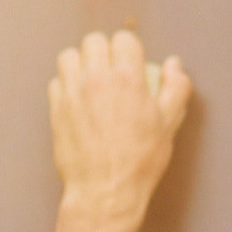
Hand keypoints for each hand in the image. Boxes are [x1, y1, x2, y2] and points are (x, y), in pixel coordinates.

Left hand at [48, 30, 192, 231]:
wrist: (105, 192)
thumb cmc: (140, 161)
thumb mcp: (169, 124)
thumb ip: (176, 88)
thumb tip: (173, 63)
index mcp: (127, 79)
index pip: (124, 39)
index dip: (130, 48)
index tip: (133, 62)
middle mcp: (96, 79)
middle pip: (93, 41)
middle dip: (105, 50)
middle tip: (112, 69)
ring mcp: (72, 93)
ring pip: (69, 56)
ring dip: (81, 63)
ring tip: (91, 79)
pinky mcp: (55, 109)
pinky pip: (56, 82)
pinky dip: (66, 84)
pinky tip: (78, 99)